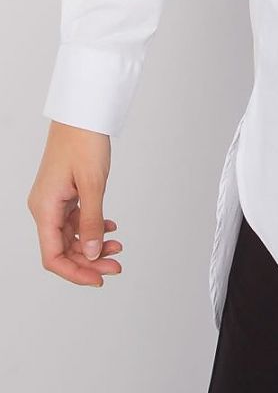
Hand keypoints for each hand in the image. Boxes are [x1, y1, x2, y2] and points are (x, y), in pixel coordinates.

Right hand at [27, 120, 122, 286]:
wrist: (82, 113)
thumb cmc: (83, 142)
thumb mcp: (93, 184)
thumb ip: (92, 221)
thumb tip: (91, 253)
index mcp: (44, 209)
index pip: (53, 256)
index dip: (75, 272)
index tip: (98, 279)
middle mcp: (45, 207)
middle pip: (63, 248)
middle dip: (89, 260)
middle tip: (116, 265)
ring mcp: (54, 200)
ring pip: (71, 235)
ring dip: (93, 243)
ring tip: (118, 246)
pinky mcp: (65, 192)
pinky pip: (76, 219)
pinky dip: (93, 225)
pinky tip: (110, 227)